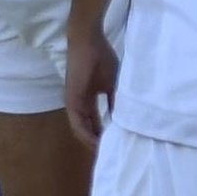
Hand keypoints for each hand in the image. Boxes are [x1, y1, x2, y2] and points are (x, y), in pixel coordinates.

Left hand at [64, 31, 118, 148]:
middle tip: (109, 154)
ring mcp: (73, 102)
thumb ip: (115, 101)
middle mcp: (77, 104)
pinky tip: (97, 142)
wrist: (87, 41)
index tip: (114, 144)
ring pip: (81, 129)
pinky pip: (78, 123)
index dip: (103, 134)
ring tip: (104, 152)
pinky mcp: (72, 99)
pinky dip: (87, 134)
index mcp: (86, 99)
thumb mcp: (112, 83)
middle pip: (86, 129)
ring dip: (91, 142)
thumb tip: (124, 117)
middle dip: (97, 142)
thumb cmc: (100, 58)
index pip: (94, 122)